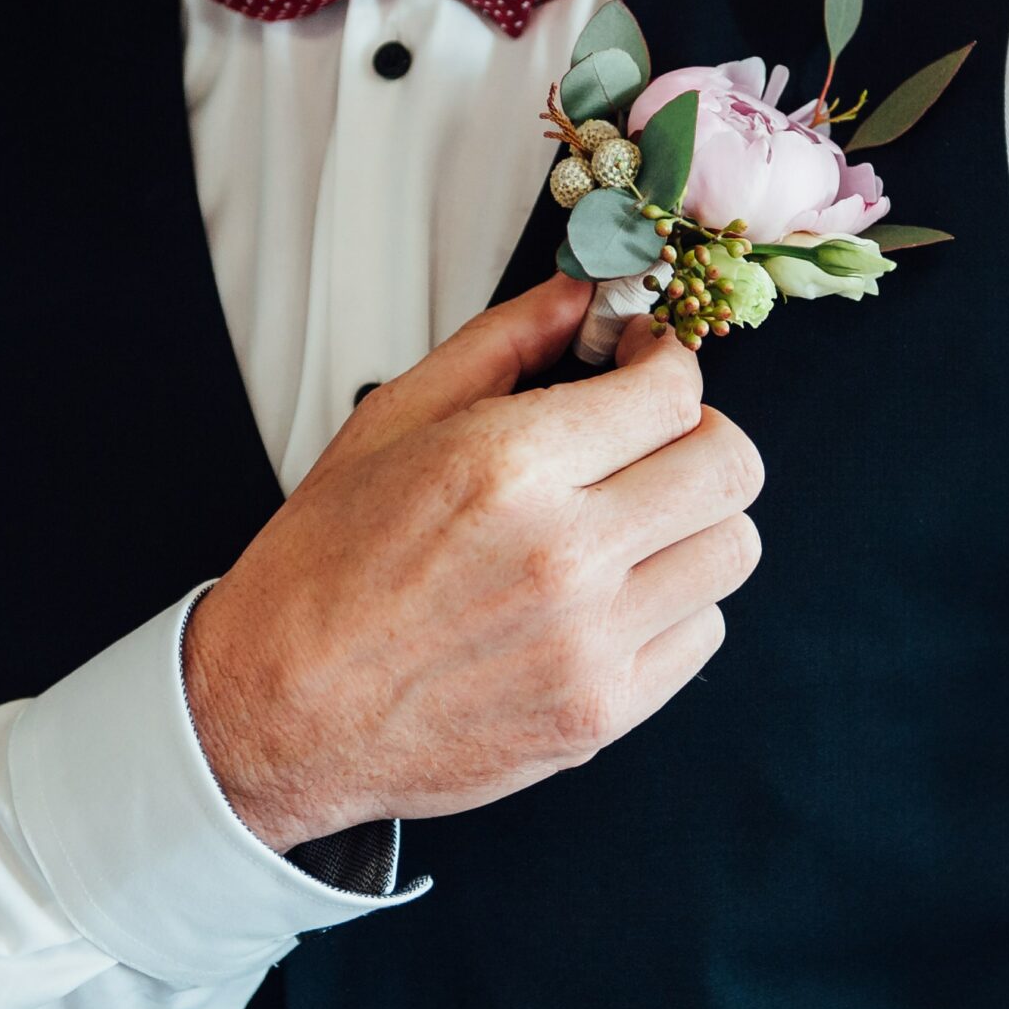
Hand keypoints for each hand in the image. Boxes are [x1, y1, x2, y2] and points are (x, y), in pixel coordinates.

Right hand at [183, 278, 763, 851]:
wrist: (277, 713)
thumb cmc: (322, 571)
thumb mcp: (392, 422)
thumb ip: (503, 342)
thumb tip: (581, 293)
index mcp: (509, 467)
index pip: (673, 390)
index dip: (668, 362)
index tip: (648, 365)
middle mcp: (564, 554)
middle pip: (732, 465)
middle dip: (702, 434)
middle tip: (653, 439)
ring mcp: (591, 643)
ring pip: (731, 550)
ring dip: (694, 522)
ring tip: (630, 521)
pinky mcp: (601, 714)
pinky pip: (703, 635)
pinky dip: (674, 604)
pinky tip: (612, 594)